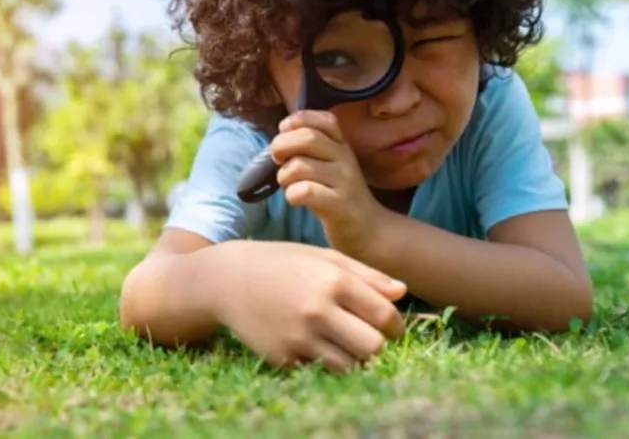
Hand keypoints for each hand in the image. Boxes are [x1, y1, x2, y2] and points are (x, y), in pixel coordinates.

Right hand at [216, 241, 406, 371]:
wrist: (226, 280)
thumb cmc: (280, 263)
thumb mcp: (322, 257)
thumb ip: (365, 275)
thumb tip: (402, 293)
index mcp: (333, 281)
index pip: (385, 317)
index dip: (394, 325)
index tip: (388, 326)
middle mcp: (317, 310)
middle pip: (373, 347)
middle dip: (375, 344)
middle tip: (366, 336)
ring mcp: (298, 337)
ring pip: (349, 366)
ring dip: (351, 358)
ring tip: (340, 341)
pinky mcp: (282, 357)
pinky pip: (318, 370)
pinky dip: (320, 361)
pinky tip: (309, 342)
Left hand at [269, 110, 386, 259]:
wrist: (369, 231)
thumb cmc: (338, 196)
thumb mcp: (330, 166)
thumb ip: (309, 149)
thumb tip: (279, 138)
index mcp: (342, 145)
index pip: (324, 119)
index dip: (298, 120)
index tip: (285, 132)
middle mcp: (345, 159)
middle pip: (307, 138)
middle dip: (281, 146)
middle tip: (278, 160)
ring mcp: (344, 182)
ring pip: (299, 166)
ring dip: (284, 176)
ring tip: (289, 185)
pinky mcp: (339, 205)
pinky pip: (305, 192)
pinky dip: (292, 195)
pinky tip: (296, 200)